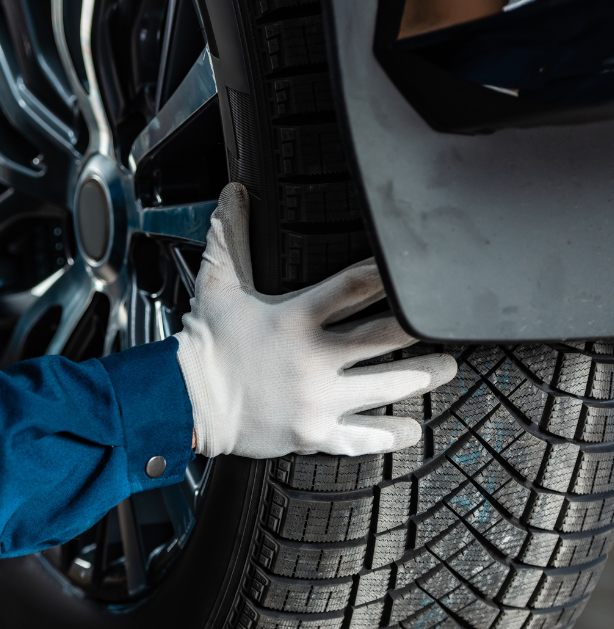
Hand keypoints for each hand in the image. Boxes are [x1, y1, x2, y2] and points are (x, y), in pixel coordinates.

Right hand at [175, 183, 455, 458]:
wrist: (181, 401)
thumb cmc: (203, 345)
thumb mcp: (217, 286)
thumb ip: (232, 237)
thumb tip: (233, 191)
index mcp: (295, 318)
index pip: (357, 285)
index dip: (392, 274)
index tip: (419, 268)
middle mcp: (313, 359)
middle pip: (387, 336)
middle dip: (423, 328)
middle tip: (447, 323)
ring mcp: (317, 400)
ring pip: (388, 386)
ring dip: (424, 376)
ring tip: (446, 368)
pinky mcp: (313, 432)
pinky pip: (363, 437)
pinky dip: (392, 434)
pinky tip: (413, 428)